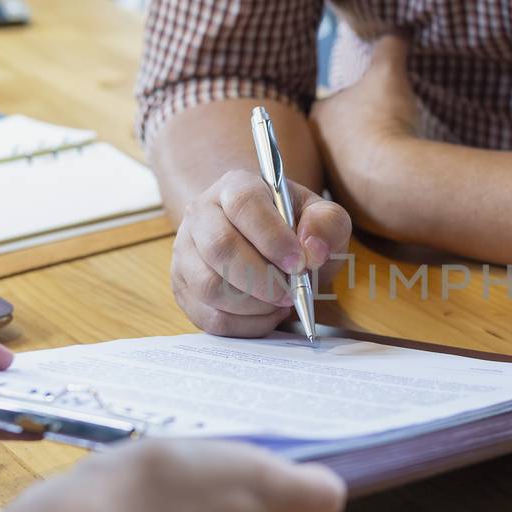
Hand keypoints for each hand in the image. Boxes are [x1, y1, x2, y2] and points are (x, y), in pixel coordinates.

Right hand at [62, 439, 346, 511]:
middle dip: (268, 493)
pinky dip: (184, 511)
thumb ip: (302, 491)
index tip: (291, 455)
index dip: (306, 485)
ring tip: (203, 463)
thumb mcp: (253, 474)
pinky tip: (164, 486)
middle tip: (249, 452)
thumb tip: (334, 498)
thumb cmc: (176, 485)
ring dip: (224, 500)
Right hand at [171, 165, 351, 337]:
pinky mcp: (184, 288)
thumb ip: (327, 225)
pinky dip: (245, 325)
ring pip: (209, 286)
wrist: (268, 247)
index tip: (298, 263)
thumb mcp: (322, 219)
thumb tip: (312, 250)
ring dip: (253, 305)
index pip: (243, 204)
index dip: (272, 237)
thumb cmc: (295, 231)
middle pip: (219, 247)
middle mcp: (201, 214)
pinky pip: (210, 317)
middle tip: (291, 293)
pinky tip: (265, 314)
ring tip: (280, 303)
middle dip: (262, 279)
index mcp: (235, 187)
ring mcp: (186, 252)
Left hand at [308, 35, 422, 230]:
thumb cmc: (382, 121)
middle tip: (385, 132)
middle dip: (358, 136)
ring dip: (369, 163)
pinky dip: (380, 186)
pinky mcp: (353, 207)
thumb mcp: (389, 73)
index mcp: (320, 116)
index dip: (353, 103)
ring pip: (349, 168)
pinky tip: (399, 181)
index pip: (329, 106)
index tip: (374, 104)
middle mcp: (319, 151)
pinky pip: (366, 192)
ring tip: (396, 158)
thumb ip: (390, 48)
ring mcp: (334, 181)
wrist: (392, 177)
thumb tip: (398, 30)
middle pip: (337, 140)